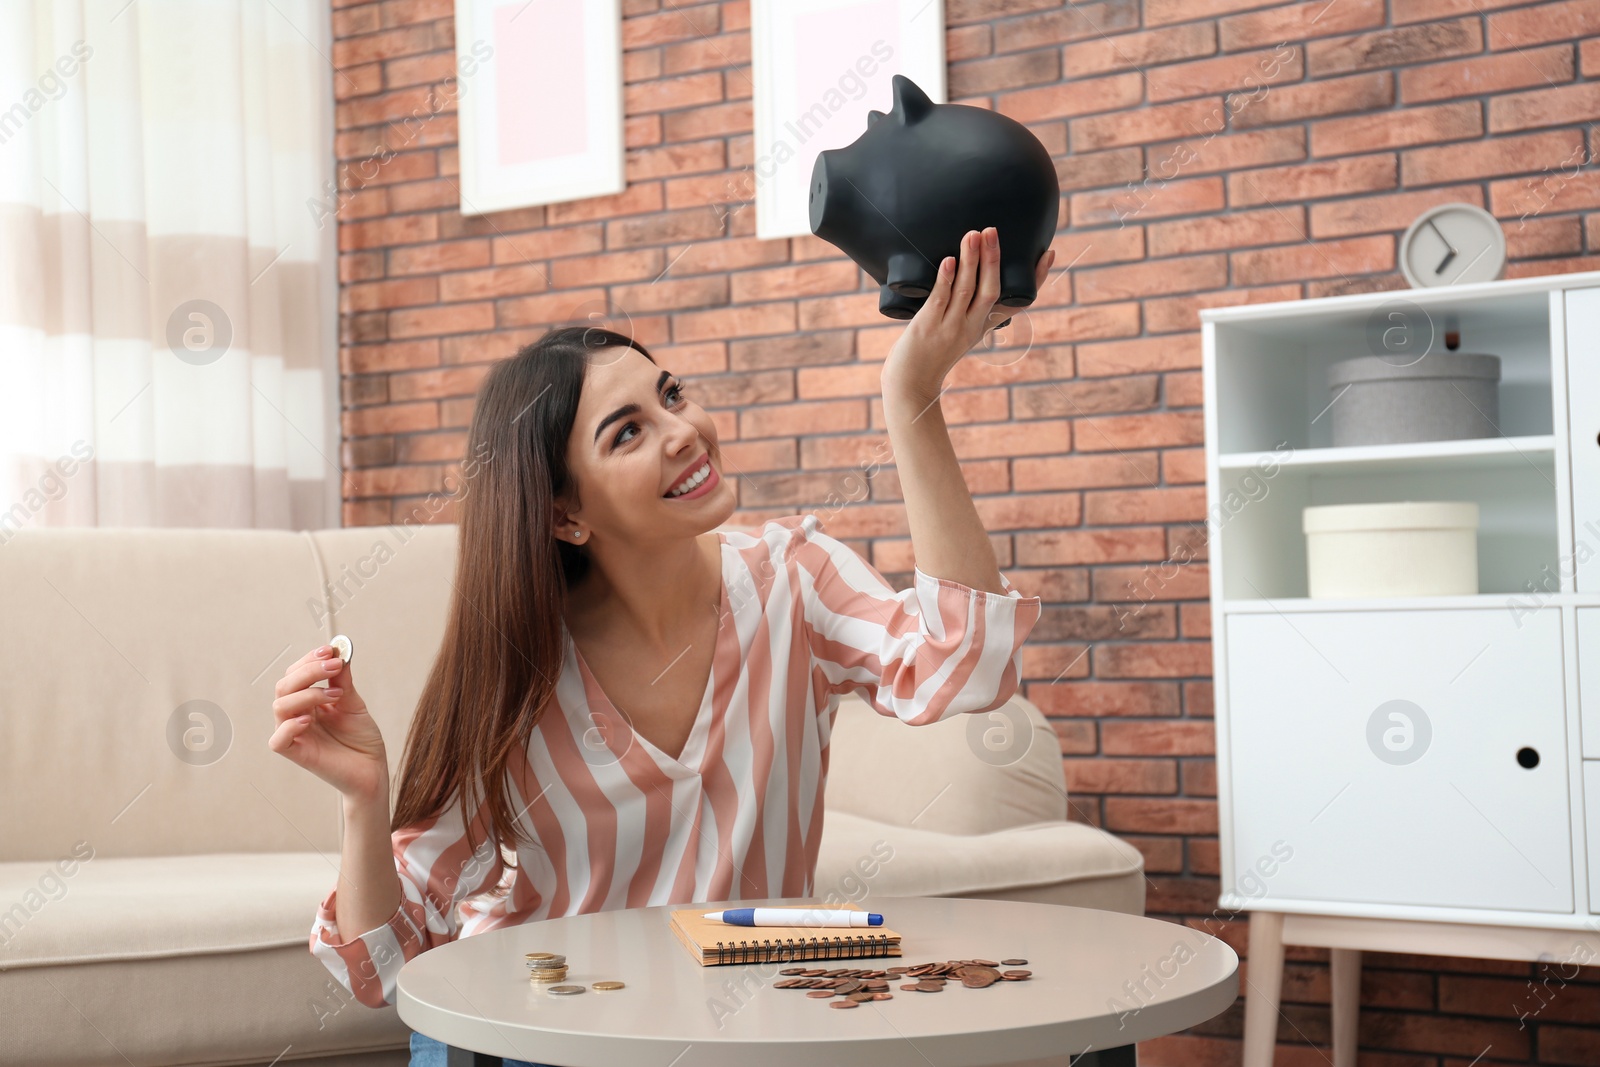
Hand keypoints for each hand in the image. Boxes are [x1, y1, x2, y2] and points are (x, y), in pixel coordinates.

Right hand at [268, 644, 388, 803]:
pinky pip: (278, 740)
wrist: (373, 769)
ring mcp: (295, 733)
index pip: (295, 674)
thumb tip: (339, 651)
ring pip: (280, 706)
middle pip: (285, 686)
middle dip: (309, 671)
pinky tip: (310, 719)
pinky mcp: (296, 753)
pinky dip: (290, 726)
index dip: (309, 660)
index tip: (331, 650)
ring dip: (307, 693)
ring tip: (335, 694)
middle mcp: (297, 714)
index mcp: (308, 701)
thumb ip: (343, 680)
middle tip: (335, 666)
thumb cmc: (361, 738)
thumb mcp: (354, 703)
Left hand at [881, 226, 1055, 403]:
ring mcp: (950, 328)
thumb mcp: (954, 332)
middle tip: (993, 230)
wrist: (909, 384)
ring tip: (973, 236)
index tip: (1049, 254)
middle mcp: (971, 327)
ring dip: (971, 261)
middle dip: (994, 259)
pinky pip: (940, 300)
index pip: (1016, 303)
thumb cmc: (928, 354)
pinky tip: (948, 261)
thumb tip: (958, 271)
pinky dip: (945, 279)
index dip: (1035, 280)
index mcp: (982, 327)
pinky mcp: (928, 328)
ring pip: (967, 290)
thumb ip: (961, 307)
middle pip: (992, 290)